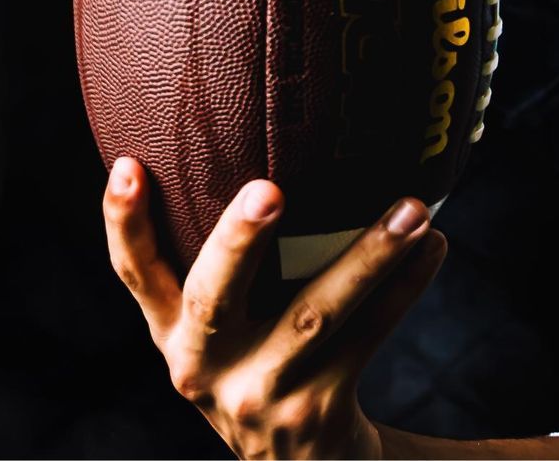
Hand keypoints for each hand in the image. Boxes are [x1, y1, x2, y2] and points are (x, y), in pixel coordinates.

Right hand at [103, 157, 446, 459]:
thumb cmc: (267, 366)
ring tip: (412, 209)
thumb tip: (273, 149)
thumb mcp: (230, 331)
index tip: (130, 165)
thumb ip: (233, 266)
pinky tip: (433, 245)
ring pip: (315, 315)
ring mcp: (259, 394)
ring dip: (368, 256)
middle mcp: (204, 367)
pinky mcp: (316, 410)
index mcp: (174, 335)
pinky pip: (368, 335)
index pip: (136, 275)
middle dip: (238, 242)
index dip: (125, 223)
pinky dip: (404, 287)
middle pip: (213, 298)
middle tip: (269, 190)